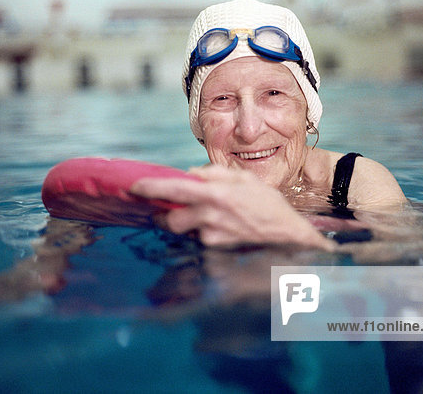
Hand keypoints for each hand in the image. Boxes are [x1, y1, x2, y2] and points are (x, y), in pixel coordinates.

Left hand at [131, 164, 334, 250]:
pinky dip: (202, 231)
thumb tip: (191, 174)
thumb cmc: (267, 204)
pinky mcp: (217, 250)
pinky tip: (220, 227)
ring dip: (187, 222)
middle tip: (169, 206)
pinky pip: (200, 239)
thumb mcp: (243, 178)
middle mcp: (210, 216)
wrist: (288, 235)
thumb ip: (214, 174)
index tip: (134, 186)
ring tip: (205, 216)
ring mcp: (212, 236)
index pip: (174, 189)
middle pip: (171, 218)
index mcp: (215, 193)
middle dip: (166, 213)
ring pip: (185, 230)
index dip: (151, 188)